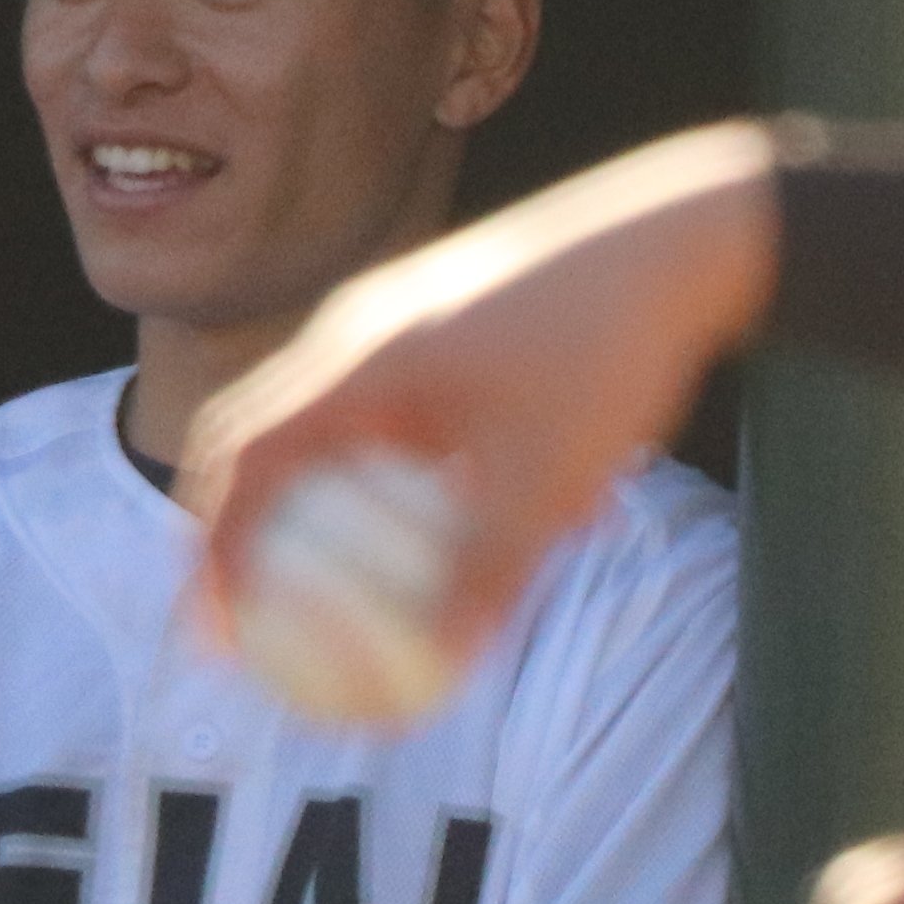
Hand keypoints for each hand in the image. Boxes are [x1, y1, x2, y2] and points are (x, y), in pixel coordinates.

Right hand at [179, 122, 782, 685]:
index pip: (242, 460)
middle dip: (244, 531)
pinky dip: (396, 471)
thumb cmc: (613, 346)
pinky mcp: (453, 319)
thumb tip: (441, 670)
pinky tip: (469, 515)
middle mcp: (364, 334)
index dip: (212, 550)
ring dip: (325, 503)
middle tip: (251, 613)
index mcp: (359, 364)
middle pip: (267, 439)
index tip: (214, 628)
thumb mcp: (550, 477)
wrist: (691, 232)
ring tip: (344, 579)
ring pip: (334, 426)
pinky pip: (396, 409)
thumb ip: (489, 574)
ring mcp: (407, 319)